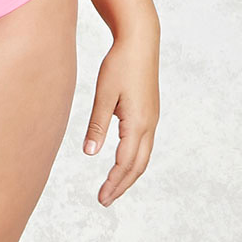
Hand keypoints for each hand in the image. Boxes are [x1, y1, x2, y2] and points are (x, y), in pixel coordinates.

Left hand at [83, 29, 159, 206]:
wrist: (140, 41)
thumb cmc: (120, 64)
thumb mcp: (104, 93)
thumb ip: (98, 124)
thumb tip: (90, 153)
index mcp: (138, 123)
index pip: (125, 163)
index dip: (114, 183)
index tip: (101, 198)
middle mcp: (149, 124)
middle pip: (138, 165)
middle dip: (122, 184)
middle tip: (105, 199)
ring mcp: (152, 118)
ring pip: (143, 156)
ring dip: (129, 173)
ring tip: (113, 185)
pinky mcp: (149, 111)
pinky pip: (144, 143)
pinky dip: (133, 158)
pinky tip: (121, 159)